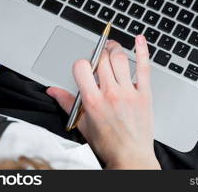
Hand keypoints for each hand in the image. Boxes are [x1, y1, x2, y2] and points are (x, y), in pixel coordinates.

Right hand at [46, 35, 159, 169]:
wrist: (131, 157)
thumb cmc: (108, 144)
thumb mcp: (82, 124)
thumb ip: (67, 103)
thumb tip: (53, 90)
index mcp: (93, 100)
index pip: (82, 67)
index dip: (81, 63)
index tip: (85, 67)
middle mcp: (110, 93)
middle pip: (102, 59)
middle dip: (99, 53)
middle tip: (99, 54)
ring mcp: (129, 92)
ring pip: (120, 59)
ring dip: (115, 49)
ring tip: (112, 49)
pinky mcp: (144, 94)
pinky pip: (144, 68)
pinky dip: (142, 51)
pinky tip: (139, 39)